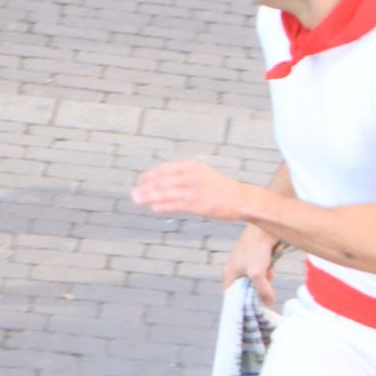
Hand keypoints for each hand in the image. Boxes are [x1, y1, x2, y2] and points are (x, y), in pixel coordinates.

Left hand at [132, 160, 252, 221]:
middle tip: (133, 194)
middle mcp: (191, 176)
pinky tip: (154, 208)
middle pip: (161, 181)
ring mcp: (194, 190)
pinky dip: (163, 206)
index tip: (140, 183)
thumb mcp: (202, 174)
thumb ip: (184, 175)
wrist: (242, 199)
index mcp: (191, 166)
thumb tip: (163, 181)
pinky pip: (176, 205)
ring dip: (149, 197)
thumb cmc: (221, 188)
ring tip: (137, 201)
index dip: (149, 176)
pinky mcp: (198, 204)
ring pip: (165, 193)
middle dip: (145, 188)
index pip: (164, 169)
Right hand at [222, 223, 279, 305]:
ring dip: (264, 281)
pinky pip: (261, 272)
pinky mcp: (255, 259)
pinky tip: (271, 267)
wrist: (265, 229)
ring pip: (255, 281)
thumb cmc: (256, 249)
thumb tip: (270, 302)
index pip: (230, 296)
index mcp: (229, 273)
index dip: (239, 304)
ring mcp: (245, 264)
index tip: (250, 311)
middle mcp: (235, 269)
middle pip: (245, 290)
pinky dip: (267, 272)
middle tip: (264, 292)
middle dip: (255, 291)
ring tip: (268, 273)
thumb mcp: (258, 274)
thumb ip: (263, 290)